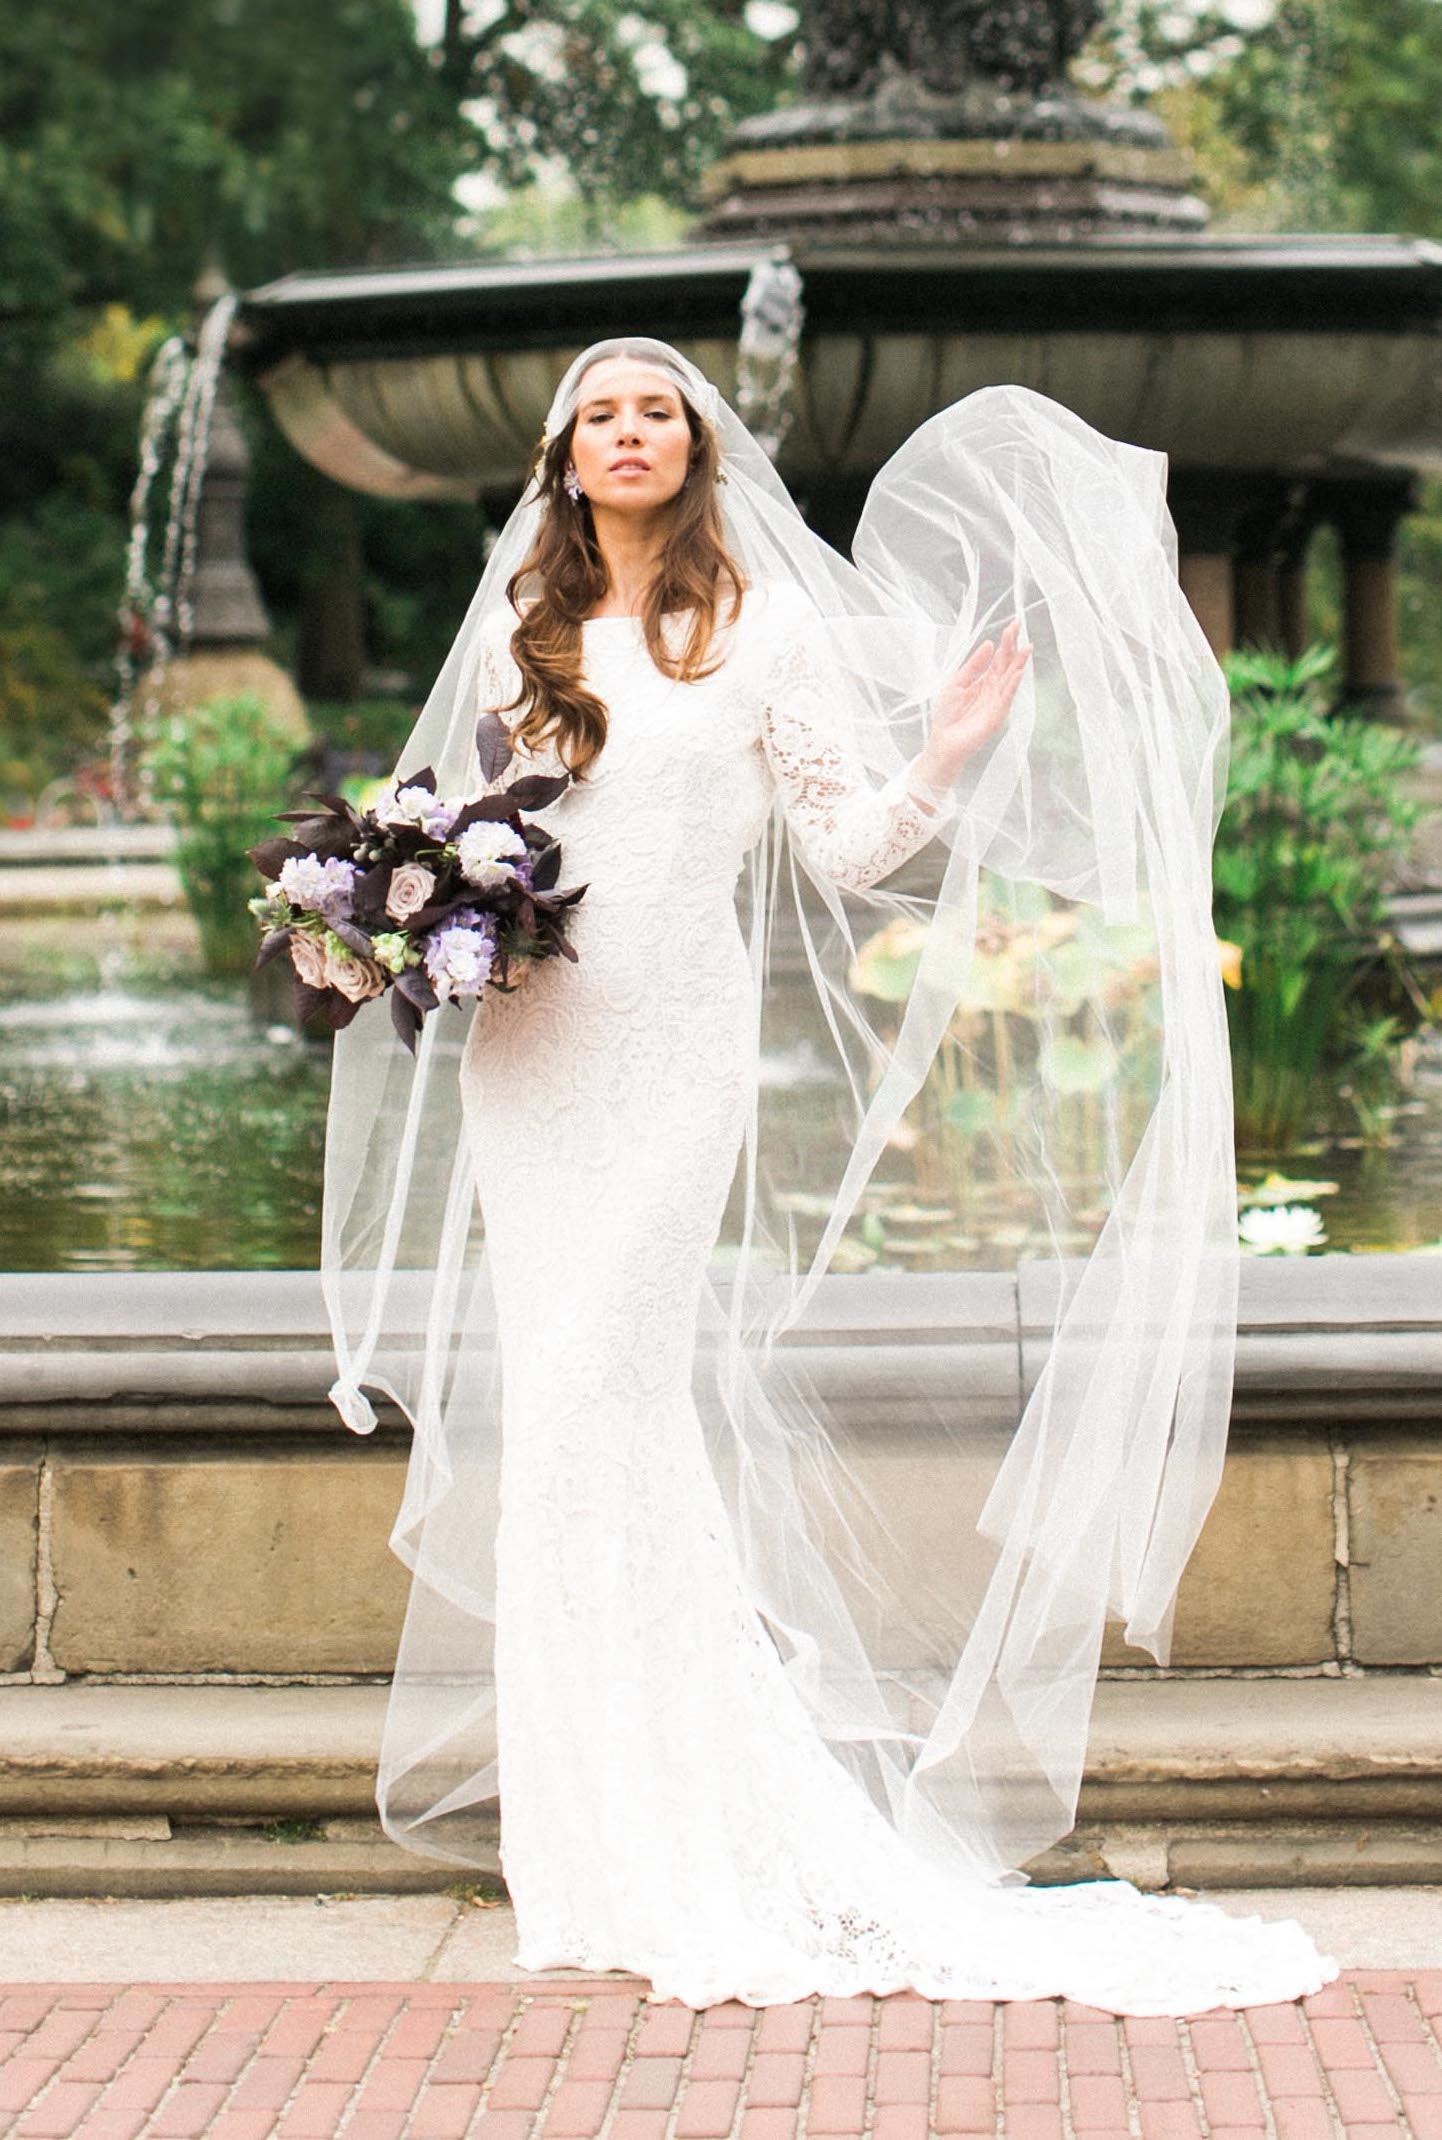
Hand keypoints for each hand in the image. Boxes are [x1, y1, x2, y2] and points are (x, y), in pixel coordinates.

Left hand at [913, 618, 1030, 798]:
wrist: (943, 741)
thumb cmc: (949, 714)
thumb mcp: (957, 682)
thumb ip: (973, 665)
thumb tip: (989, 644)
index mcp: (986, 681)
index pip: (1000, 658)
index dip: (1006, 642)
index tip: (1013, 624)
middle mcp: (995, 690)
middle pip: (1007, 664)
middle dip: (1014, 647)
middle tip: (1019, 627)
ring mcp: (998, 703)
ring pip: (1011, 680)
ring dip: (1019, 664)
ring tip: (1026, 648)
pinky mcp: (996, 717)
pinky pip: (1006, 699)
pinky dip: (1012, 686)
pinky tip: (1016, 674)